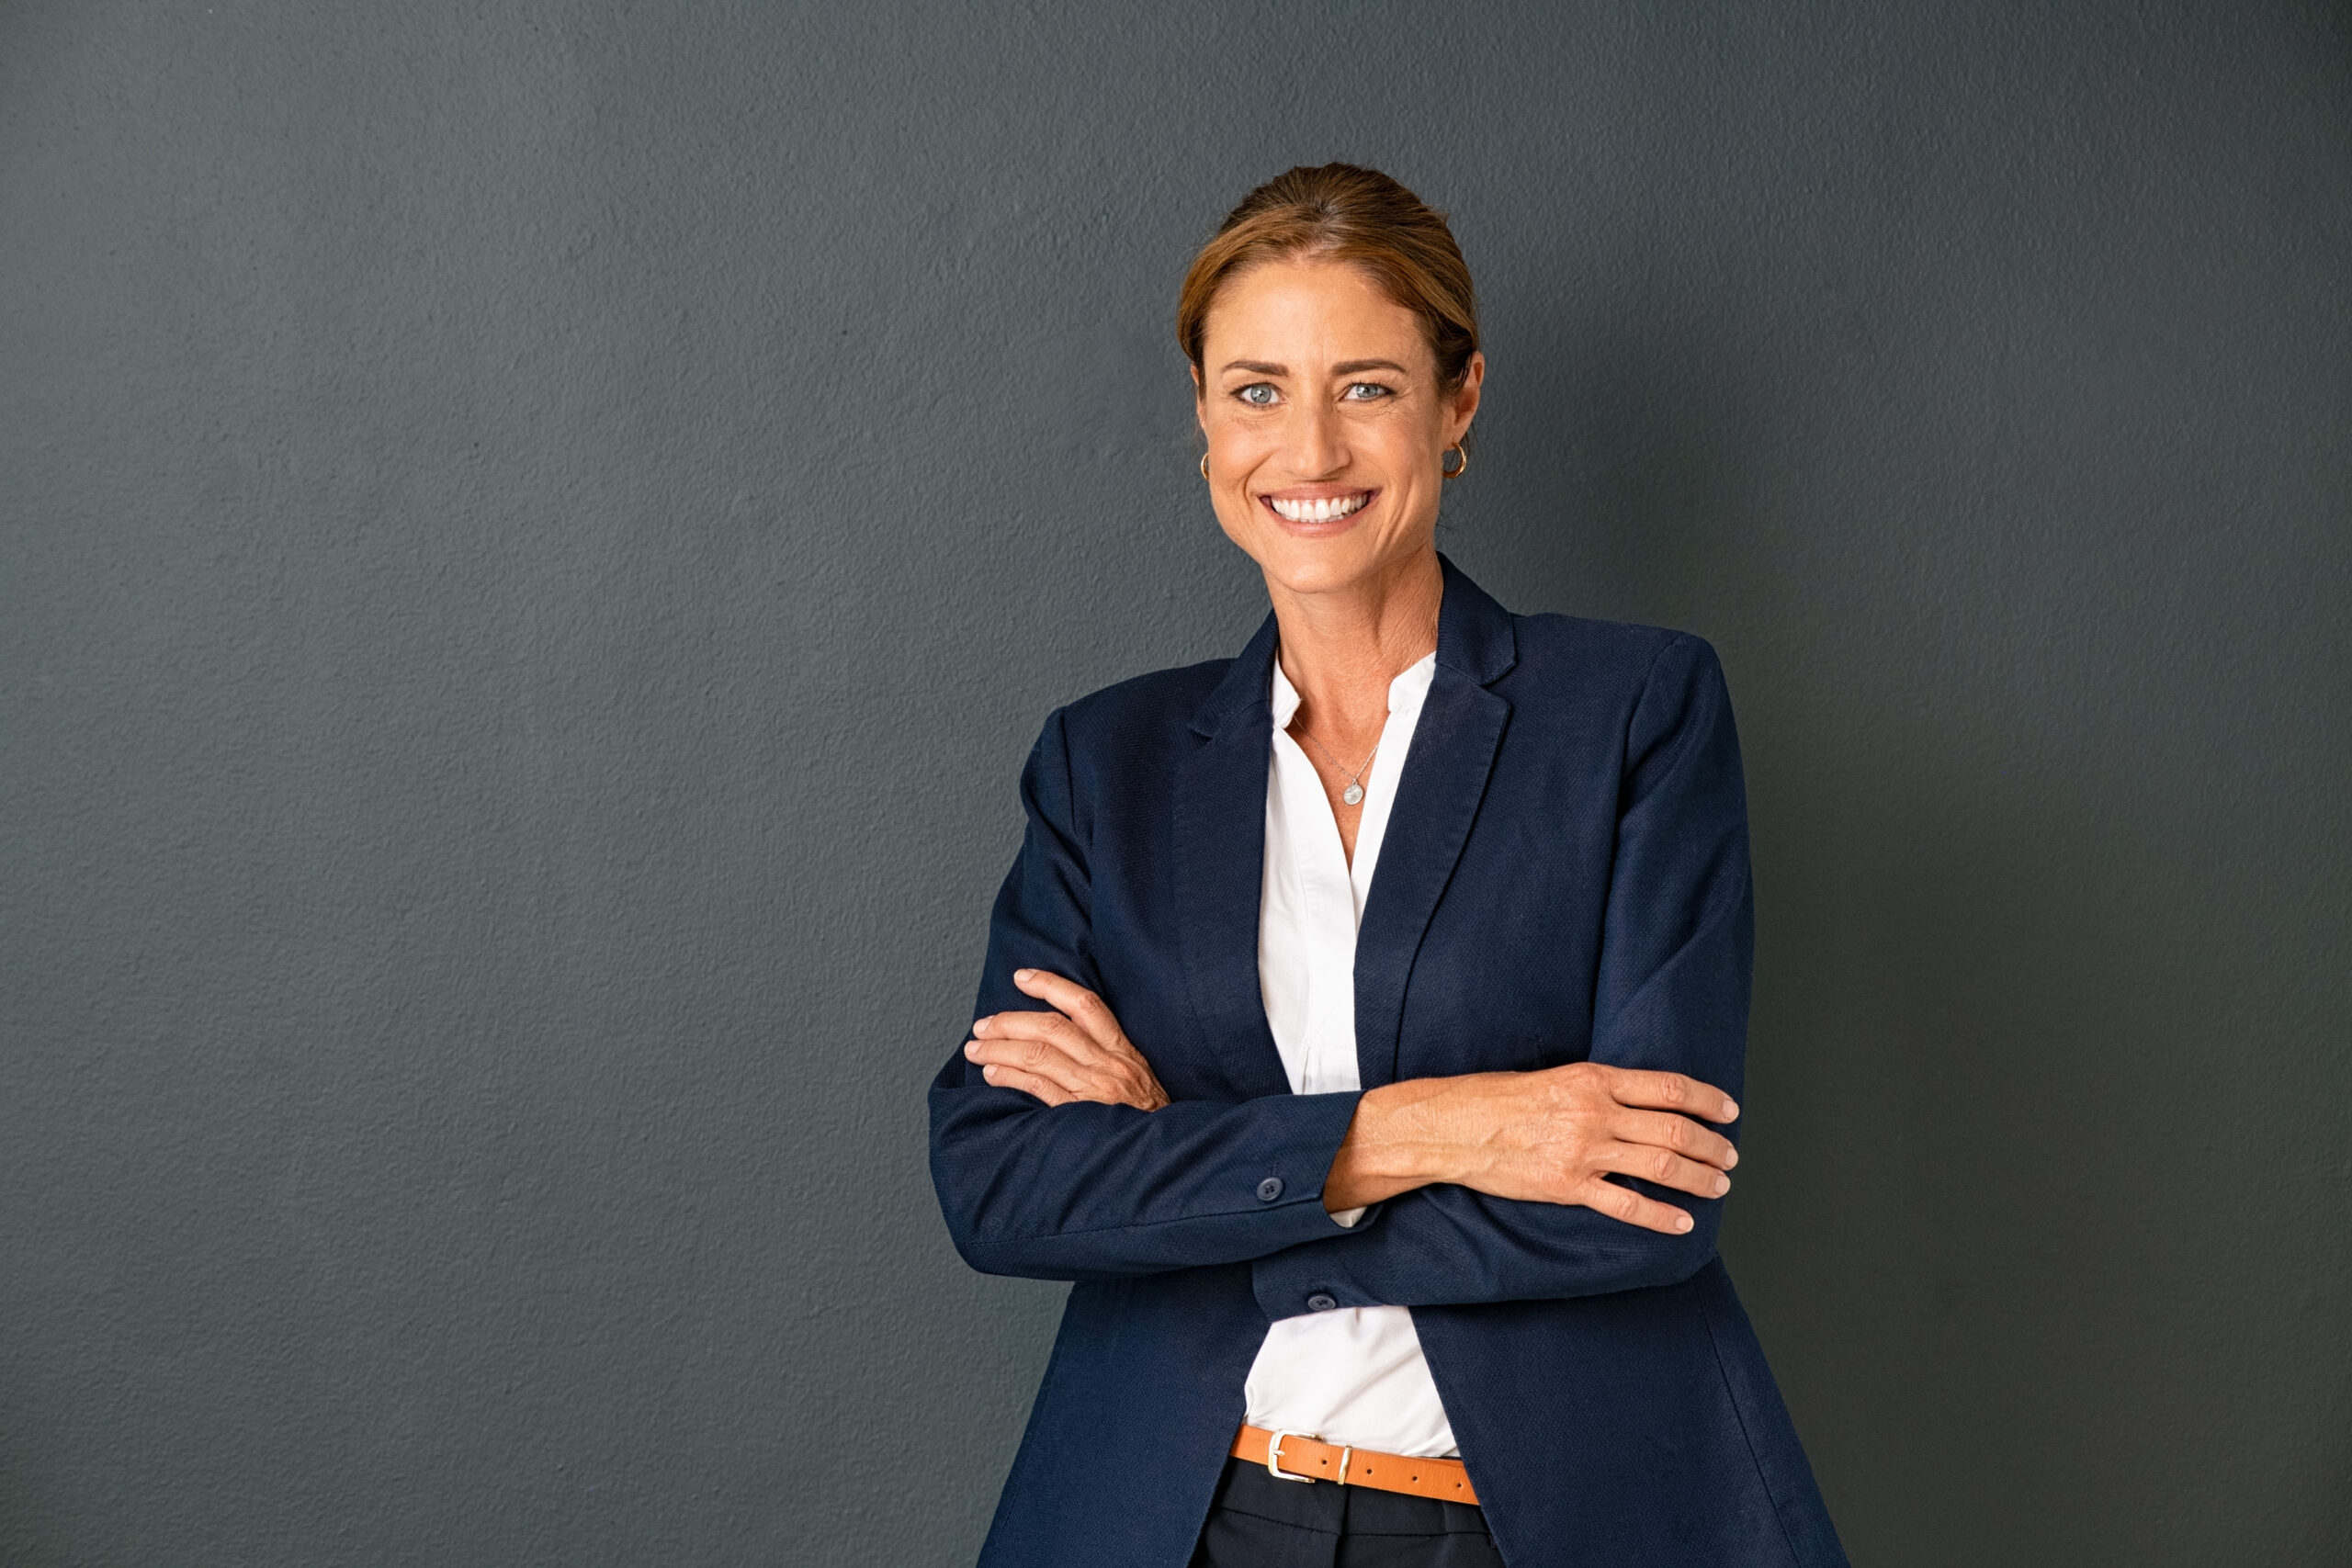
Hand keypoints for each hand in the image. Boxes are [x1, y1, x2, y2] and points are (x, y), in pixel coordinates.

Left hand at [964, 969, 1170, 1110]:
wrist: (1167, 1156)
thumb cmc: (1147, 1120)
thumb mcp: (1137, 1079)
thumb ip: (1106, 1059)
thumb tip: (1058, 1043)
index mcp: (1123, 1051)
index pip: (1085, 1005)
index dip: (1051, 985)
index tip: (1021, 978)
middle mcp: (1108, 1065)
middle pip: (1051, 1027)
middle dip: (1009, 1021)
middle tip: (983, 1025)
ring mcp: (1094, 1089)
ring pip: (1037, 1054)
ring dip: (999, 1049)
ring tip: (976, 1049)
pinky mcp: (1080, 1114)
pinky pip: (1037, 1087)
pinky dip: (1010, 1077)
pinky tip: (992, 1075)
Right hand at [1324, 1063, 1739, 1233]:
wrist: (1452, 1127)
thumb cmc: (1497, 1098)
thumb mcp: (1554, 1076)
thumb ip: (1599, 1089)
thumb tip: (1642, 1102)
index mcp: (1594, 1079)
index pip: (1669, 1088)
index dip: (1707, 1100)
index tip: (1729, 1112)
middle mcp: (1595, 1113)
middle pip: (1675, 1130)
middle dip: (1712, 1146)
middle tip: (1730, 1157)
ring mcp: (1583, 1152)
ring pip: (1660, 1166)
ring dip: (1698, 1178)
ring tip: (1718, 1185)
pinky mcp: (1567, 1187)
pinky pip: (1626, 1206)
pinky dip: (1660, 1216)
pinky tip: (1681, 1223)